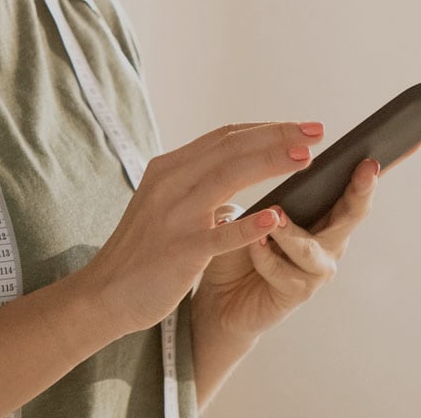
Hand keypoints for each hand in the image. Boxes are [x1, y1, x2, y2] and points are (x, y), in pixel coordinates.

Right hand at [73, 121, 326, 330]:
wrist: (104, 294)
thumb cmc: (143, 249)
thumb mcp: (166, 202)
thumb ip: (198, 181)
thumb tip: (244, 163)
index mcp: (168, 169)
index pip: (225, 137)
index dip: (266, 129)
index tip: (301, 127)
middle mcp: (170, 184)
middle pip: (232, 149)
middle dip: (278, 137)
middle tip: (317, 132)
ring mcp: (174, 216)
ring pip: (229, 178)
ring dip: (271, 164)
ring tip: (306, 159)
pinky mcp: (179, 251)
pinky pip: (219, 234)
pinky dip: (249, 224)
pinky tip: (276, 217)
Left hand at [195, 137, 420, 336]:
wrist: (220, 299)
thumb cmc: (240, 248)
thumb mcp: (256, 210)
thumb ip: (272, 192)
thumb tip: (278, 157)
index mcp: (326, 212)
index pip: (360, 183)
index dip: (389, 162)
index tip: (413, 137)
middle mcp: (331, 239)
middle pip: (355, 212)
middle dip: (363, 189)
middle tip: (367, 167)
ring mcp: (317, 269)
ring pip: (313, 248)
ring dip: (293, 232)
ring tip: (276, 215)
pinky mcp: (297, 293)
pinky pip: (284, 272)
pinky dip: (266, 256)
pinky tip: (252, 246)